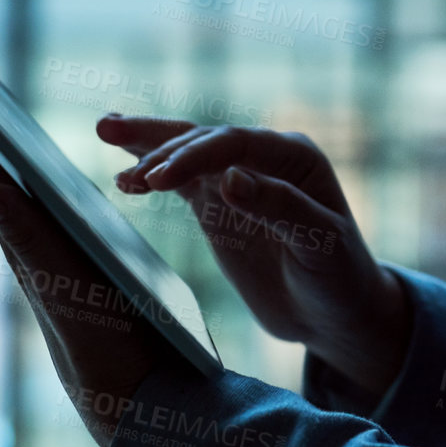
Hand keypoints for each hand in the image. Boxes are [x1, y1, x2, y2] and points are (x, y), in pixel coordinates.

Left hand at [0, 67, 179, 446]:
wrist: (131, 391)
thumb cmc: (98, 344)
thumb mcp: (61, 288)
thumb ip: (25, 239)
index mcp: (19, 229)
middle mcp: (26, 232)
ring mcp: (47, 243)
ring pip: (5, 177)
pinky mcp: (72, 254)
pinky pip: (38, 198)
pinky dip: (21, 168)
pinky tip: (20, 166)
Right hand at [99, 116, 409, 395]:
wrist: (335, 315)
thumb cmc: (340, 277)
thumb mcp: (320, 244)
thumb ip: (279, 208)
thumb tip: (231, 177)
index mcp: (295, 156)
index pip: (234, 144)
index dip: (194, 155)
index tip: (157, 180)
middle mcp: (265, 158)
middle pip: (204, 138)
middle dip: (159, 140)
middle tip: (112, 138)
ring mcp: (238, 179)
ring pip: (186, 151)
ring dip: (147, 144)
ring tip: (106, 131)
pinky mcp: (218, 205)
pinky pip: (180, 180)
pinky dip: (151, 172)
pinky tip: (123, 171)